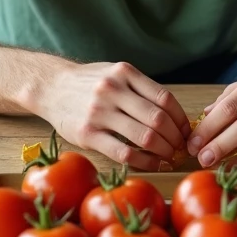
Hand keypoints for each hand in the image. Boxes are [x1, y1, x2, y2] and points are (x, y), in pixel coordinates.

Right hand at [36, 61, 192, 171]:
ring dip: (163, 151)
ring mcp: (99, 113)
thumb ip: (140, 88)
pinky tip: (153, 164)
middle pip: (158, 119)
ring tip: (170, 157)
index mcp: (124, 73)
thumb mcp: (115, 73)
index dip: (181, 119)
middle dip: (175, 138)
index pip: (164, 98)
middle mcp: (113, 90)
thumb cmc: (88, 83)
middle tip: (181, 148)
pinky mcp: (88, 135)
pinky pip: (124, 153)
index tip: (187, 131)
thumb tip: (174, 114)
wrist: (50, 87)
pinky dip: (145, 161)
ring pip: (144, 137)